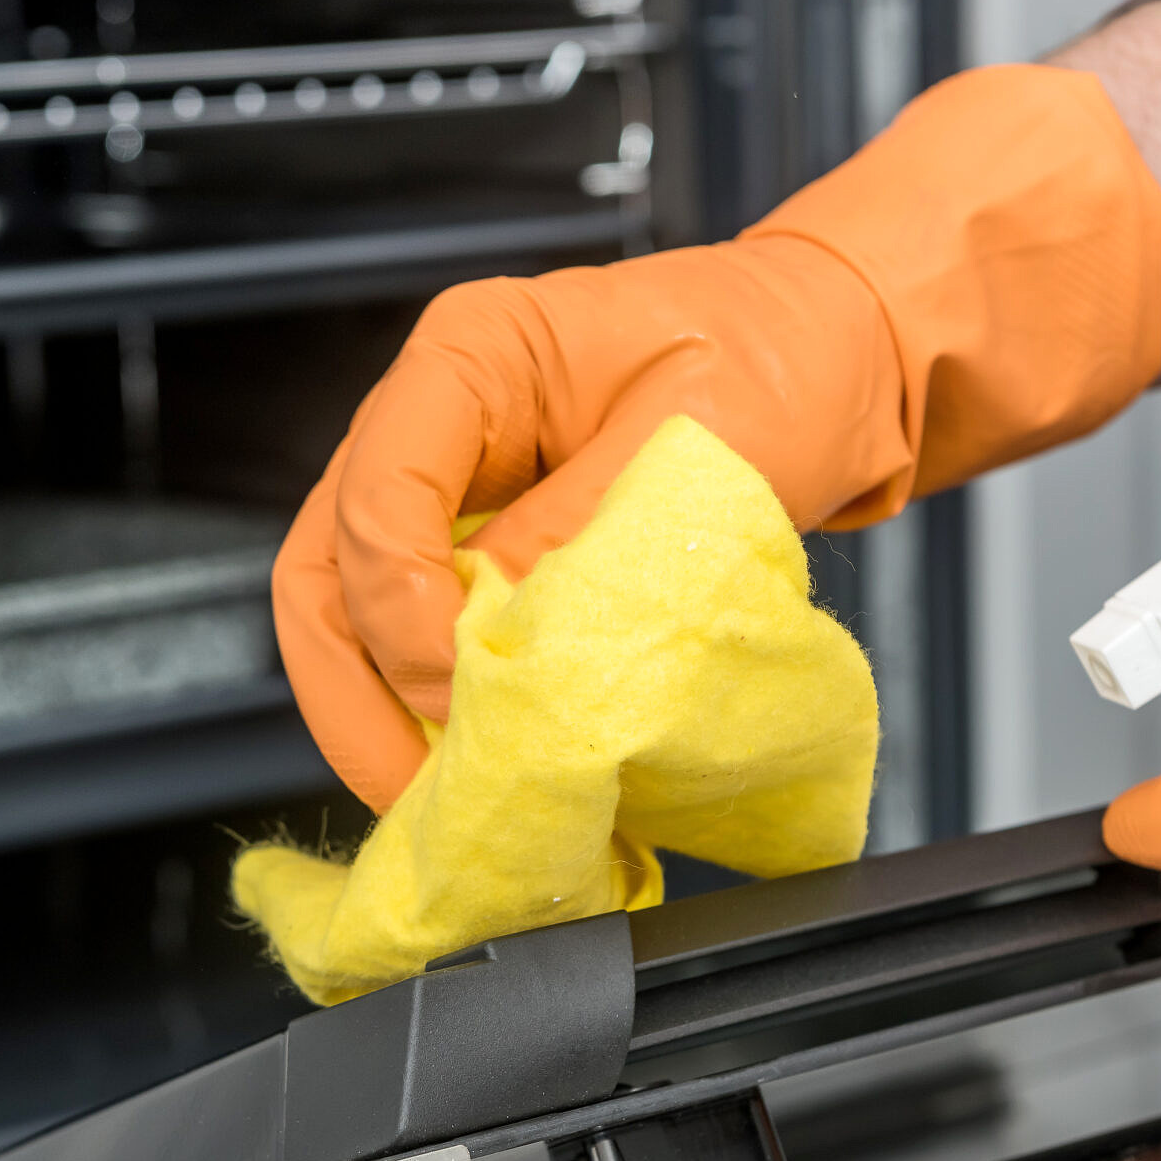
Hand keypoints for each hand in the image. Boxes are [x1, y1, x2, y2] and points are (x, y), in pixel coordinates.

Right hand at [276, 64, 1160, 809]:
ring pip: (351, 622)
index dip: (402, 611)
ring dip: (382, 722)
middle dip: (357, 696)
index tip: (462, 691)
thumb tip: (501, 643)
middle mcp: (434, 424)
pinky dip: (436, 717)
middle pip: (326, 573)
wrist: (834, 363)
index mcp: (472, 356)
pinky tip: (482, 772)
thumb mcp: (700, 436)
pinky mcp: (480, 555)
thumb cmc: (781, 359)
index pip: (379, 494)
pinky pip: (419, 644)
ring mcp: (448, 493)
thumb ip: (583, 533)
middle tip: (419, 792)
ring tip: (441, 805)